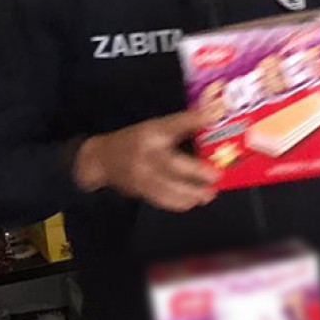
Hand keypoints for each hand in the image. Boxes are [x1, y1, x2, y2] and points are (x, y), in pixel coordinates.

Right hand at [73, 110, 218, 211]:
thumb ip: (180, 127)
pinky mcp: (140, 191)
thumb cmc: (134, 141)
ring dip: (192, 193)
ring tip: (209, 194)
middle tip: (216, 176)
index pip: (172, 125)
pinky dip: (180, 202)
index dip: (191, 120)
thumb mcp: (154, 127)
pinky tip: (193, 201)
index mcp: (151, 132)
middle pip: (171, 163)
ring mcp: (141, 175)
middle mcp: (146, 153)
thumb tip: (211, 119)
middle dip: (196, 171)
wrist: (102, 160)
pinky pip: (162, 200)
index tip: (211, 116)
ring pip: (168, 187)